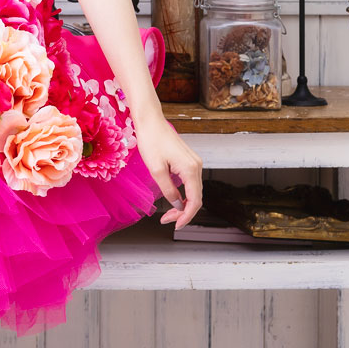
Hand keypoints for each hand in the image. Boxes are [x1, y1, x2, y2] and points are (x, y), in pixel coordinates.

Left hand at [133, 113, 202, 230]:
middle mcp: (197, 166)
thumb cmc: (151, 142)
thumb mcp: (156, 170)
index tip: (175, 226)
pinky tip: (174, 200)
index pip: (195, 201)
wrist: (151, 121)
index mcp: (191, 169)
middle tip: (166, 221)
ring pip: (194, 191)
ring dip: (183, 204)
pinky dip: (183, 194)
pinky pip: (190, 183)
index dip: (186, 217)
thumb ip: (169, 190)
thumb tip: (178, 206)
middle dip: (183, 213)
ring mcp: (194, 163)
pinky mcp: (189, 161)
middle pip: (196, 197)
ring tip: (168, 214)